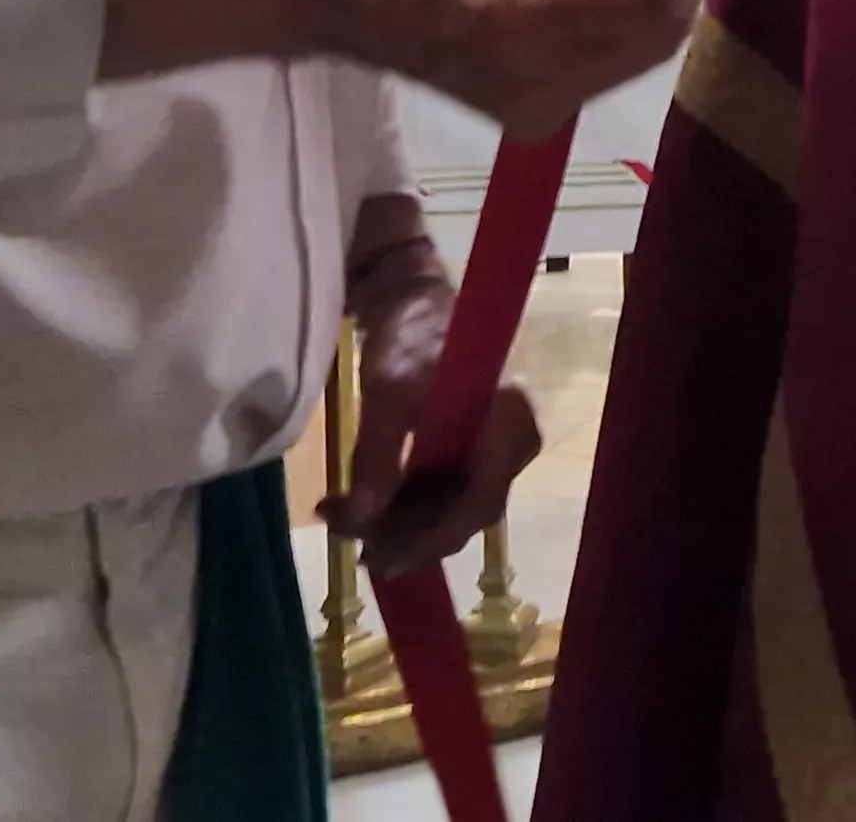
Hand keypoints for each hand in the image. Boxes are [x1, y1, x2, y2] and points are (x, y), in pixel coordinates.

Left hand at [331, 219, 545, 580]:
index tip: (379, 560)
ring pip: (451, 505)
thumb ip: (375, 461)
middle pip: (464, 513)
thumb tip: (358, 522)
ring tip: (342, 518)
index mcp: (507, 428)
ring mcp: (495, 446)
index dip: (428, 541)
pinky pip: (445, 487)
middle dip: (405, 533)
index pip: (476, 507)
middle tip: (349, 540)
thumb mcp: (386, 395)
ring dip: (399, 519)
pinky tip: (361, 503)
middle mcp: (514, 444)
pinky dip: (404, 500)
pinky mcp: (475, 445)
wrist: (414, 295)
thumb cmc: (410, 335)